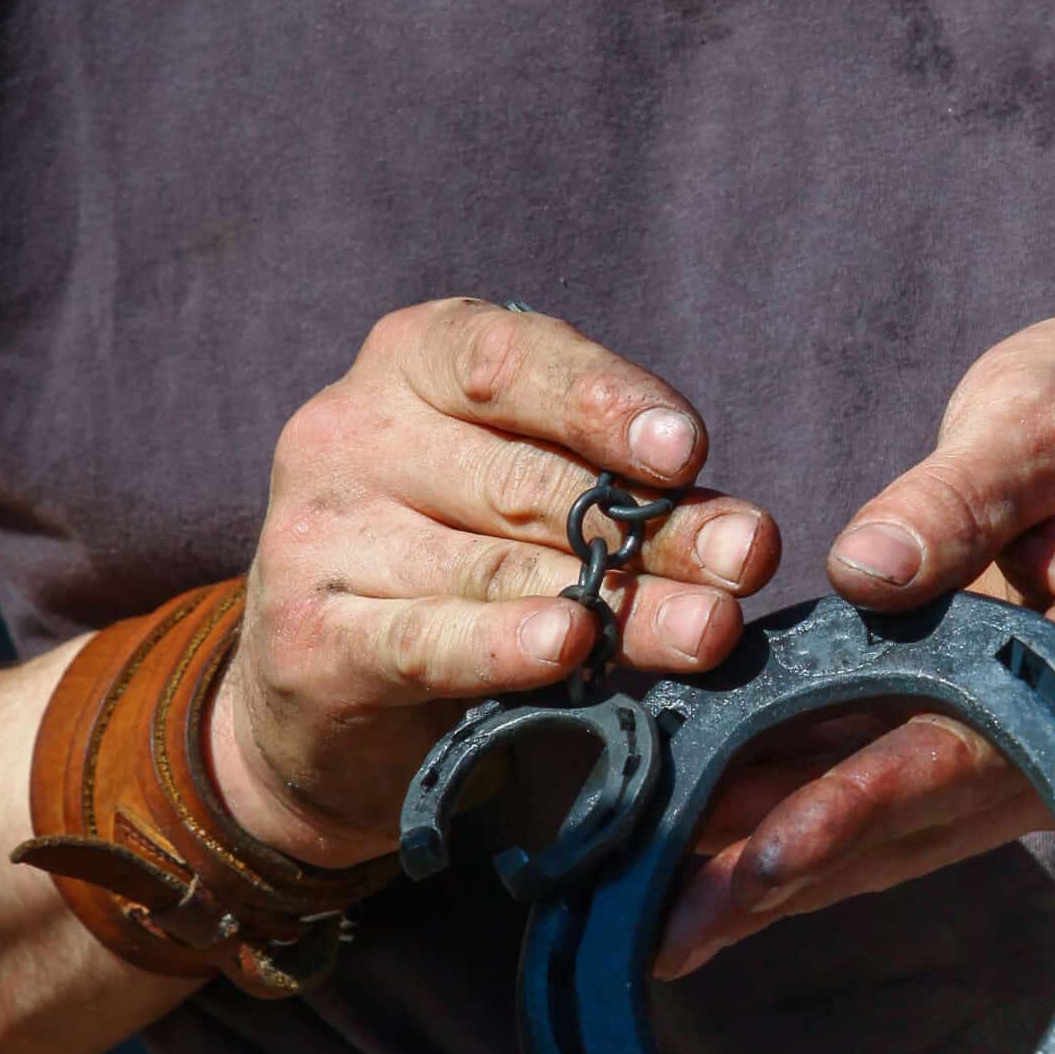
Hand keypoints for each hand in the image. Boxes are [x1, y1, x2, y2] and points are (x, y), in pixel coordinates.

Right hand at [209, 300, 780, 865]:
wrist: (324, 695)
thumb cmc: (455, 565)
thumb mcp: (527, 502)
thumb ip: (614, 497)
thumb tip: (740, 538)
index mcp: (413, 364)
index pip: (509, 358)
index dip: (601, 399)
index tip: (688, 450)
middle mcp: (352, 432)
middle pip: (525, 479)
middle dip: (651, 525)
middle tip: (746, 559)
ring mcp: (319, 534)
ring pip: (493, 569)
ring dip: (615, 603)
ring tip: (706, 627)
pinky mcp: (308, 638)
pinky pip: (424, 639)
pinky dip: (501, 645)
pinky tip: (565, 645)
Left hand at [659, 313, 1054, 975]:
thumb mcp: (1052, 411)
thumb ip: (962, 491)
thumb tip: (860, 570)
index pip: (972, 748)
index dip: (861, 804)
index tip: (760, 855)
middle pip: (923, 824)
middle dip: (787, 879)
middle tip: (662, 933)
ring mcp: (1048, 757)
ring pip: (899, 834)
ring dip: (780, 878)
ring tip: (658, 921)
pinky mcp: (998, 743)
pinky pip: (894, 798)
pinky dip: (804, 828)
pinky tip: (706, 852)